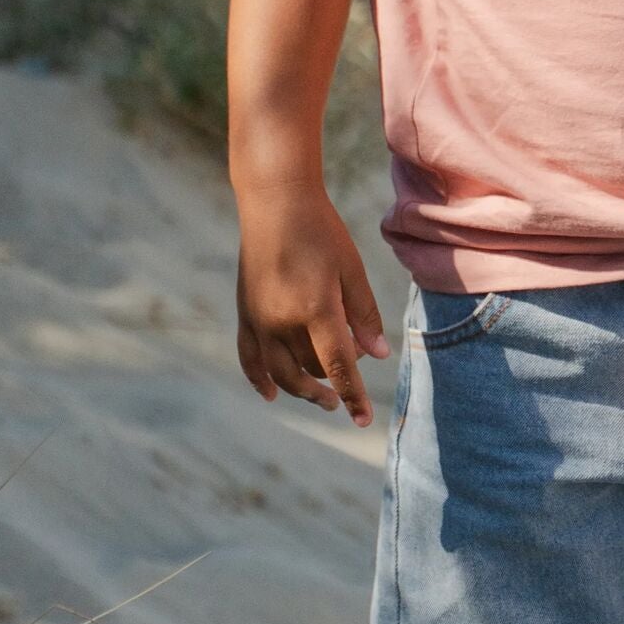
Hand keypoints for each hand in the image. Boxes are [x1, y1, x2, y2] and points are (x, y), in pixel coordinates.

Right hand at [235, 180, 389, 425]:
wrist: (276, 203)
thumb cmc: (322, 231)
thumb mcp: (352, 270)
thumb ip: (364, 314)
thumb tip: (377, 355)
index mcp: (316, 309)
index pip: (339, 366)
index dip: (354, 396)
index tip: (364, 419)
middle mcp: (282, 320)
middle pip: (308, 371)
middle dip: (328, 389)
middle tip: (343, 398)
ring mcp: (259, 319)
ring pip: (280, 372)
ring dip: (300, 389)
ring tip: (320, 395)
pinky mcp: (245, 313)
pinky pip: (249, 358)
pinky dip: (259, 379)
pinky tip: (271, 395)